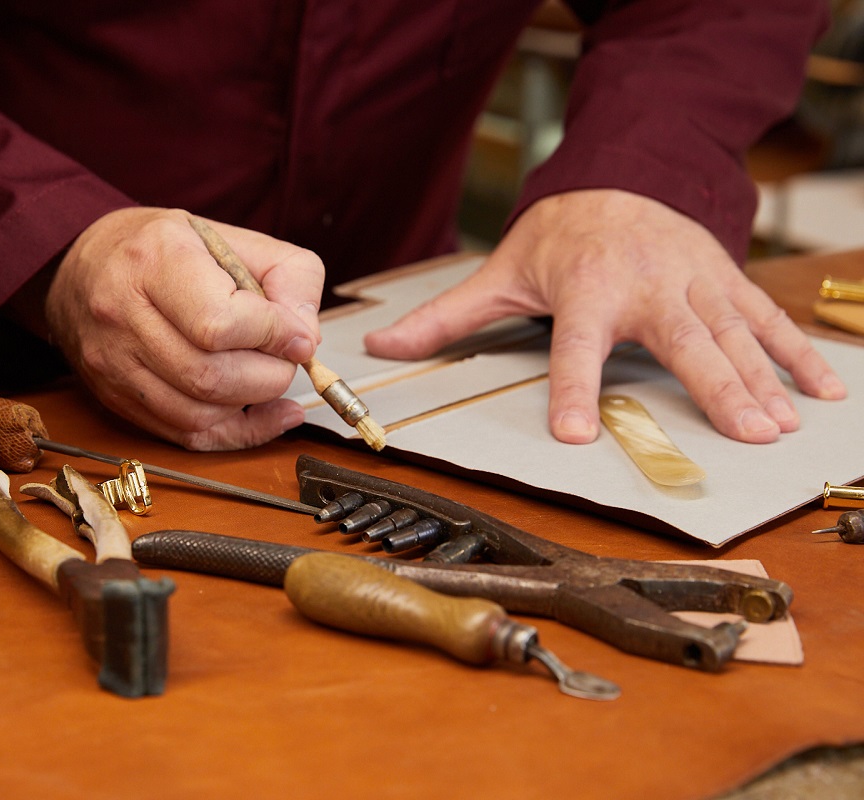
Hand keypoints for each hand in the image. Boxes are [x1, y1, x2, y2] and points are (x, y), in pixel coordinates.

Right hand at [44, 207, 324, 449]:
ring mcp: (114, 364)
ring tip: (267, 376)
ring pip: (199, 414)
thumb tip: (305, 339)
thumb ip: (288, 277)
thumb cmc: (162, 251)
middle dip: (268, 376)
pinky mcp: (117, 399)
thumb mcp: (231, 236)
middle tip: (284, 358)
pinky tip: (265, 413)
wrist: (80, 269)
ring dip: (251, 404)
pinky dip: (237, 432)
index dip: (272, 336)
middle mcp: (124, 314)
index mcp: (154, 261)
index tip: (296, 335)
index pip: (219, 323)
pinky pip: (186, 436)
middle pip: (210, 377)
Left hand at [364, 189, 845, 443]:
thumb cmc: (558, 236)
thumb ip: (446, 318)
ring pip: (733, 333)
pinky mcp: (723, 279)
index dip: (573, 391)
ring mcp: (693, 281)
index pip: (575, 349)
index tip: (575, 434)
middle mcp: (646, 286)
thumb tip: (379, 344)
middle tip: (744, 432)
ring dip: (763, 379)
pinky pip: (764, 318)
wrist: (617, 177)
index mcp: (586, 291)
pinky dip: (796, 353)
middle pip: (682, 343)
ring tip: (782, 425)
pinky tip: (820, 391)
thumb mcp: (499, 275)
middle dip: (717, 387)